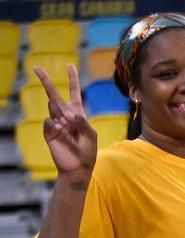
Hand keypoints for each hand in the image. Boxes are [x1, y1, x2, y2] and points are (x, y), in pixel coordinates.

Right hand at [34, 65, 96, 179]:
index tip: (70, 65)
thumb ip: (82, 122)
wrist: (78, 167)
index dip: (72, 79)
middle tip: (36, 67)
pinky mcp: (49, 132)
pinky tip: (61, 131)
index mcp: (78, 114)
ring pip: (52, 108)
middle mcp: (65, 116)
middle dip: (46, 81)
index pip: (74, 93)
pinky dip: (56, 125)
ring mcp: (56, 123)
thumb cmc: (87, 151)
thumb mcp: (91, 135)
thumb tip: (67, 114)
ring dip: (60, 113)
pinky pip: (49, 122)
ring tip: (68, 126)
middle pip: (54, 95)